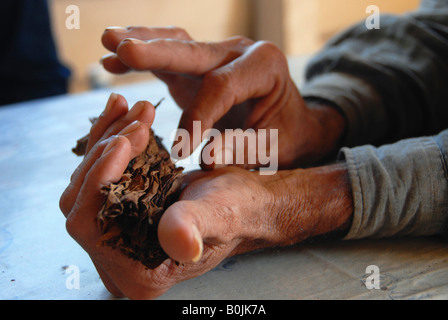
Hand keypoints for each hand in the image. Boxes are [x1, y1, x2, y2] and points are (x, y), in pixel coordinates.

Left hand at [59, 93, 352, 298]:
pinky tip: (124, 114)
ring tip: (134, 109)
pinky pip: (99, 174)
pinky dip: (110, 141)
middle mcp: (119, 258)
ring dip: (108, 139)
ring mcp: (117, 235)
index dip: (98, 179)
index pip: (88, 225)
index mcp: (139, 273)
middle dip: (105, 151)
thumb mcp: (219, 214)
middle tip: (138, 121)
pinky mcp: (120, 212)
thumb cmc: (238, 210)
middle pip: (80, 200)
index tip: (125, 141)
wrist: (245, 200)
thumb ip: (194, 227)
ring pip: (87, 182)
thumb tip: (177, 241)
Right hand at [100, 26, 345, 169]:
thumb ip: (244, 150)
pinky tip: (112, 59)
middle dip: (156, 51)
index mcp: (264, 66)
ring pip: (178, 43)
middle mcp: (240, 51)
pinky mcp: (202, 65)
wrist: (291, 124)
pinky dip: (143, 56)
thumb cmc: (285, 137)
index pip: (221, 86)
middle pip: (193, 50)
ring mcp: (219, 54)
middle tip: (121, 48)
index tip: (180, 152)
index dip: (197, 117)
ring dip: (142, 42)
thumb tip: (208, 158)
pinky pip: (170, 56)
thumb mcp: (274, 149)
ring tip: (108, 41)